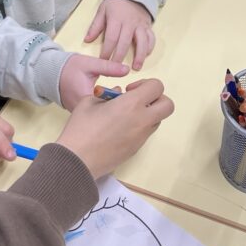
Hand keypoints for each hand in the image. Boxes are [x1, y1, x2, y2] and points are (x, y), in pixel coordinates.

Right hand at [55, 79, 174, 178]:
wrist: (77, 161)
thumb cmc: (80, 128)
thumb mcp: (90, 101)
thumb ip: (107, 94)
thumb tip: (117, 93)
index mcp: (131, 104)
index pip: (157, 86)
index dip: (146, 84)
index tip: (130, 90)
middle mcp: (142, 120)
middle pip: (168, 105)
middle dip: (157, 99)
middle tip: (137, 101)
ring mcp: (141, 137)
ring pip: (158, 120)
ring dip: (148, 113)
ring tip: (126, 115)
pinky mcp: (136, 149)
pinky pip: (146, 133)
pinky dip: (139, 126)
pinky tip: (120, 128)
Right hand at [59, 54, 129, 110]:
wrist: (51, 73)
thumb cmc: (70, 68)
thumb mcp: (91, 64)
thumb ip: (109, 67)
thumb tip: (126, 70)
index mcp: (85, 100)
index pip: (109, 106)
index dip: (120, 99)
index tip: (123, 90)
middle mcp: (81, 112)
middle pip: (105, 113)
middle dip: (116, 104)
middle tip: (119, 91)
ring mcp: (79, 114)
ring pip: (100, 115)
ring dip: (108, 106)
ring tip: (112, 94)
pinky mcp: (79, 114)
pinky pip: (94, 114)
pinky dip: (101, 107)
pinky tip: (104, 98)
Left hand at [85, 0, 155, 70]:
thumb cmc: (115, 3)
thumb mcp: (102, 11)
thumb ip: (95, 26)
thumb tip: (86, 40)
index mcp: (116, 19)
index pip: (111, 38)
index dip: (107, 51)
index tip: (103, 60)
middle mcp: (130, 23)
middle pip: (125, 43)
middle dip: (120, 57)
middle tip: (116, 68)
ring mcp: (140, 25)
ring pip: (142, 42)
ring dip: (139, 56)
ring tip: (136, 68)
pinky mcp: (148, 26)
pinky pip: (151, 38)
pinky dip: (149, 48)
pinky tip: (145, 56)